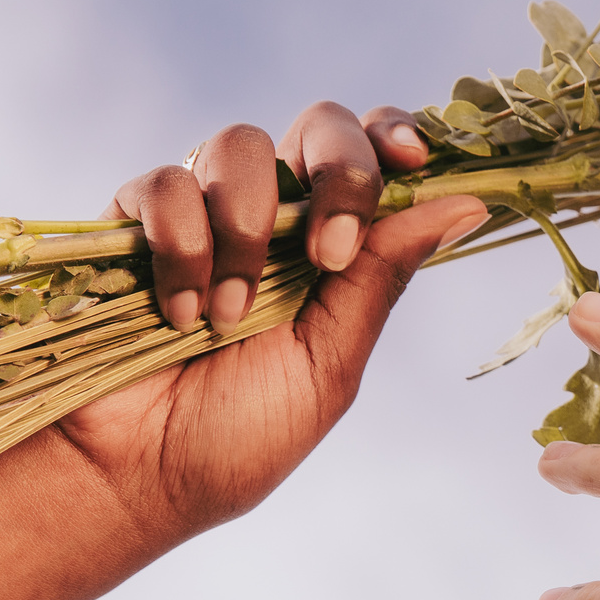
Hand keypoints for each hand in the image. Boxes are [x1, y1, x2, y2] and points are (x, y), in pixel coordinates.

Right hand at [58, 103, 484, 548]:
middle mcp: (273, 217)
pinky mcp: (132, 221)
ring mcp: (202, 211)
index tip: (410, 158)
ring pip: (239, 144)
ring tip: (230, 314)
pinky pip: (165, 184)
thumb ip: (382, 278)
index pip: (375, 156)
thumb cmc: (235, 438)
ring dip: (244, 230)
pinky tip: (179, 312)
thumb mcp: (328, 364)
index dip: (394, 136)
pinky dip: (179, 247)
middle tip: (326, 254)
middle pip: (319, 125)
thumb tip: (467, 204)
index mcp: (333, 248)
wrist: (137, 475)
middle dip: (337, 171)